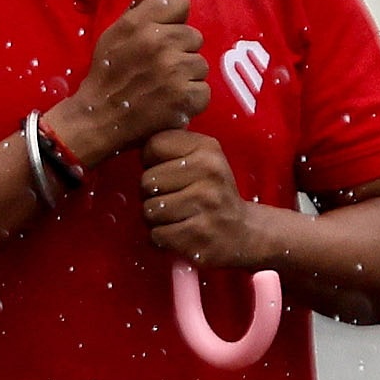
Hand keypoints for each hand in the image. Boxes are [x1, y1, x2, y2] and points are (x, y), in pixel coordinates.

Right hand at [45, 0, 206, 161]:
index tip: (165, 33)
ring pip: (200, 64)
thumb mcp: (114, 33)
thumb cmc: (106, 74)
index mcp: (140, 23)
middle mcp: (159, 42)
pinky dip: (190, 100)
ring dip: (186, 77)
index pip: (180, 3)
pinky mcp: (185, 97)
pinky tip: (170, 102)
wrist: (97, 118)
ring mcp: (174, 70)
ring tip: (163, 86)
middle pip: (194, 36)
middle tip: (159, 68)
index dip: (175, 19)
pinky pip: (203, 90)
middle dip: (180, 51)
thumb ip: (136, 5)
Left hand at [140, 131, 277, 269]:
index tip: (168, 173)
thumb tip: (134, 142)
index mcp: (207, 148)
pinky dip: (162, 238)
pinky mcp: (199, 233)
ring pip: (149, 210)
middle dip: (152, 194)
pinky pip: (157, 234)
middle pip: (146, 181)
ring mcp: (205, 203)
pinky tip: (180, 233)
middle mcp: (209, 171)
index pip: (152, 145)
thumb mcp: (202, 159)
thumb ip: (171, 147)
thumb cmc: (212, 193)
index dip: (151, 163)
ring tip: (177, 217)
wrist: (244, 232)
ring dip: (156, 219)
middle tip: (174, 200)